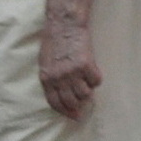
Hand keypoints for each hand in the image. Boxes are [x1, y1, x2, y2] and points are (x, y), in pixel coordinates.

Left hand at [40, 3, 101, 122]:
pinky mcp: (87, 65)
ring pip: (85, 94)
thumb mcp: (45, 63)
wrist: (64, 25)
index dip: (65, 111)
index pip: (55, 103)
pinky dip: (96, 78)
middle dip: (78, 105)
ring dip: (87, 90)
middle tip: (84, 102)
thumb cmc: (54, 42)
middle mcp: (59, 78)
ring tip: (85, 79)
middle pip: (71, 102)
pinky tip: (92, 70)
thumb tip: (61, 95)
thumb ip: (51, 79)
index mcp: (46, 78)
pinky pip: (96, 81)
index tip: (74, 115)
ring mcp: (73, 72)